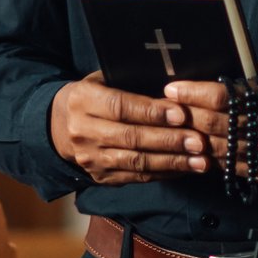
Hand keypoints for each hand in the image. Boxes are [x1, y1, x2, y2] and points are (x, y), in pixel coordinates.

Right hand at [50, 73, 211, 185]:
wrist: (58, 127)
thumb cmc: (92, 97)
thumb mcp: (102, 80)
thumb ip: (131, 83)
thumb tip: (174, 89)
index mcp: (83, 101)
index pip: (120, 107)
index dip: (152, 112)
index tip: (181, 114)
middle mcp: (83, 131)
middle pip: (131, 137)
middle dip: (169, 140)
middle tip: (198, 140)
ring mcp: (91, 158)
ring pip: (136, 162)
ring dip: (172, 162)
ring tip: (200, 160)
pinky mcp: (100, 177)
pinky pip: (136, 177)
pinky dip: (164, 173)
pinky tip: (185, 169)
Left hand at [163, 66, 257, 183]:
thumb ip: (248, 76)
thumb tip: (207, 67)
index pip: (226, 95)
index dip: (194, 93)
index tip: (171, 88)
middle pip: (220, 124)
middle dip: (188, 117)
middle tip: (165, 111)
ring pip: (223, 149)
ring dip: (195, 140)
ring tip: (175, 130)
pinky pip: (235, 169)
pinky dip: (214, 159)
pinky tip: (198, 150)